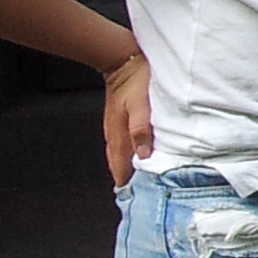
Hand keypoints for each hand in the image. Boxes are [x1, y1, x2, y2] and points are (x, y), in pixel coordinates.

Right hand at [101, 50, 153, 188]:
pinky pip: (122, 143)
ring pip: (120, 153)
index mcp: (119, 135)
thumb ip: (141, 129)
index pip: (120, 165)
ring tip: (136, 178)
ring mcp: (115, 127)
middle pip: (118, 162)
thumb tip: (142, 154)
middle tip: (135, 193)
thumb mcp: (141, 105)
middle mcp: (114, 134)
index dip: (126, 180)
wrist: (124, 60)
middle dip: (126, 177)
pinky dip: (128, 153)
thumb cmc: (136, 81)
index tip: (132, 197)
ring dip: (127, 166)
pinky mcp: (119, 120)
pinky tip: (136, 155)